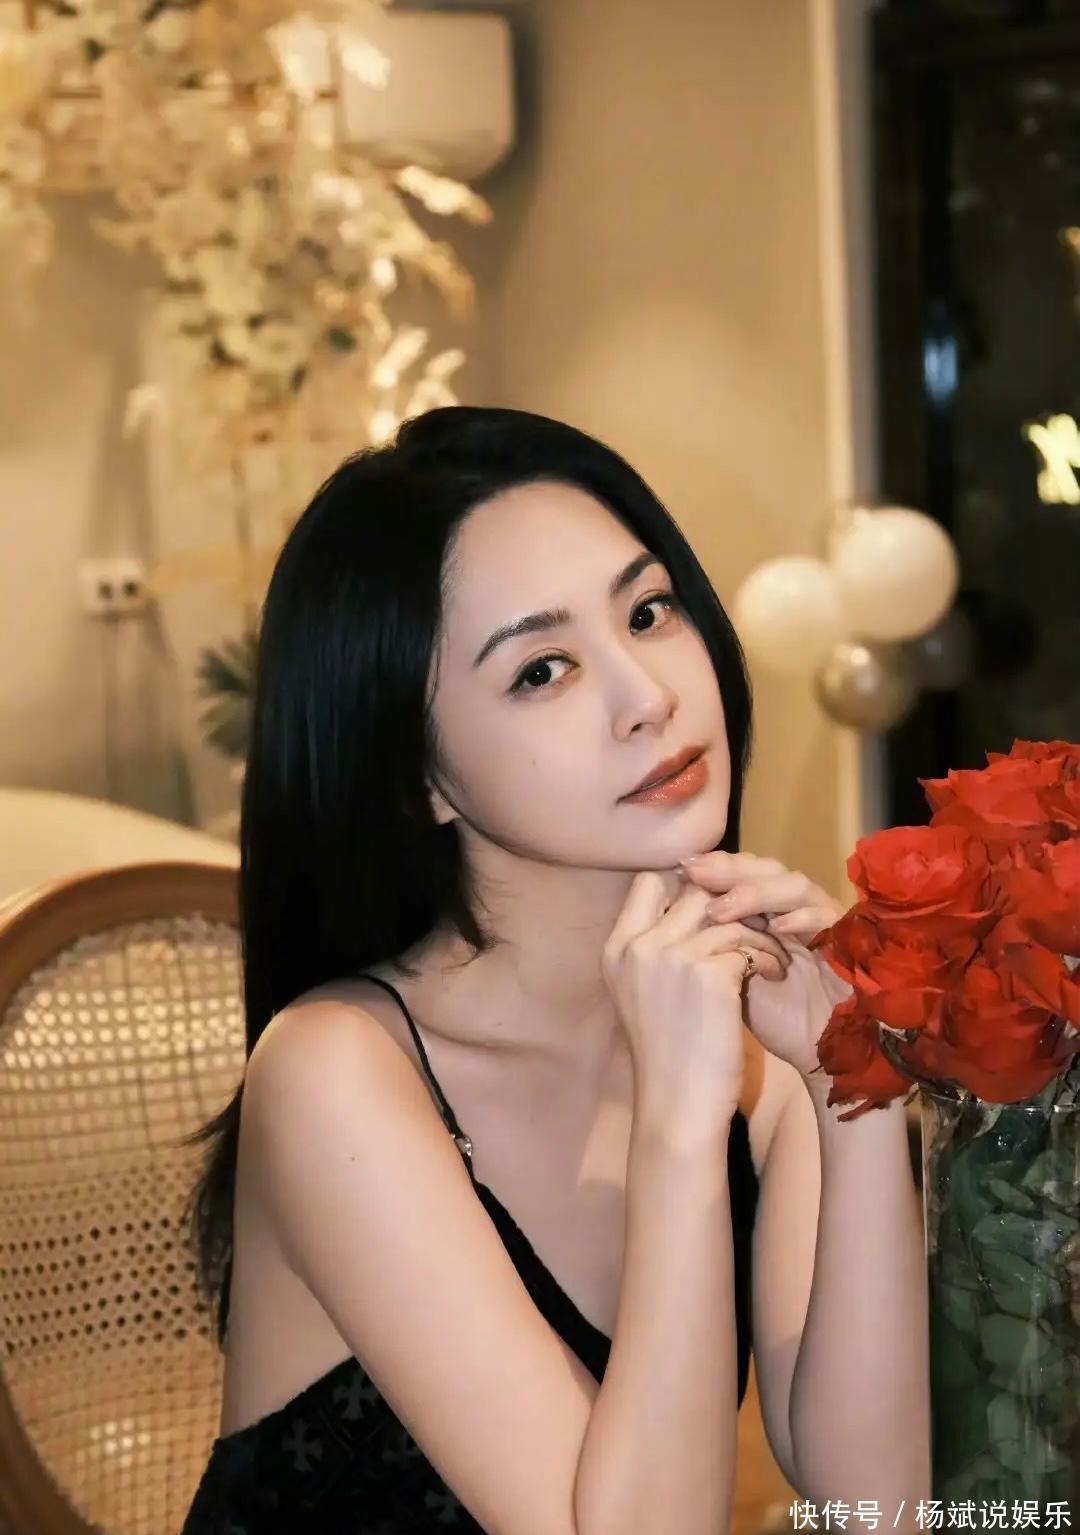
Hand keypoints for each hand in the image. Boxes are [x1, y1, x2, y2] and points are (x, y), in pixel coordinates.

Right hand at [602, 871, 792, 1127]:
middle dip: (732, 905)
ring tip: (772, 954)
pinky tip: (774, 974)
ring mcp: (671, 957)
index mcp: (616, 949)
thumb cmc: (668, 1056)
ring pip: (729, 914)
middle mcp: (639, 946)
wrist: (678, 1107)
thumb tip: (696, 906)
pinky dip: (767, 956)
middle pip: (694, 891)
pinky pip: (749, 944)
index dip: (687, 889)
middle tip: (756, 926)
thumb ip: (656, 950)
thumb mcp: (642, 994)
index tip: (715, 912)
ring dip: (758, 931)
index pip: (648, 883)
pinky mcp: (708, 975)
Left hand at [677, 852, 851, 1080]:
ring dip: (756, 893)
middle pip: (766, 869)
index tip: (680, 868)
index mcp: (769, 910)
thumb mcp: (731, 974)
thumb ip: (710, 942)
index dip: (714, 867)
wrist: (819, 1053)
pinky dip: (802, 918)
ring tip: (721, 909)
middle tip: (696, 873)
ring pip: (794, 884)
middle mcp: (797, 907)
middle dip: (729, 870)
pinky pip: (828, 916)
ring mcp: (824, 919)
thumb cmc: (774, 1015)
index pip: (743, 871)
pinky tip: (775, 928)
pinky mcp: (848, 940)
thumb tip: (665, 914)